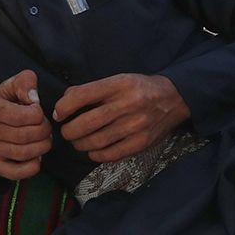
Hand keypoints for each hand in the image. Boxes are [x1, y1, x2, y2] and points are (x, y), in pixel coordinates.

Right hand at [0, 70, 52, 179]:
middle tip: (46, 128)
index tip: (38, 112)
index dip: (38, 114)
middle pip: (24, 135)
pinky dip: (33, 167)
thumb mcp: (7, 87)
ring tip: (44, 140)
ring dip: (42, 147)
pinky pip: (16, 173)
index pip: (21, 115)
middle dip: (43, 131)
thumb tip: (35, 100)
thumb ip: (24, 83)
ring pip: (23, 153)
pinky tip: (37, 156)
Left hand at [52, 74, 187, 163]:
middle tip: (66, 132)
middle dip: (69, 131)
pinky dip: (95, 155)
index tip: (59, 114)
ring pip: (96, 141)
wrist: (175, 98)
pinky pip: (111, 154)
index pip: (82, 96)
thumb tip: (64, 103)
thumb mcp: (117, 79)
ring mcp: (136, 125)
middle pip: (86, 123)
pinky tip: (92, 150)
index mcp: (119, 85)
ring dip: (79, 144)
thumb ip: (91, 89)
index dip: (64, 107)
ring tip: (77, 141)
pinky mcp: (142, 143)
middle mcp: (127, 105)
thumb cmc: (139, 88)